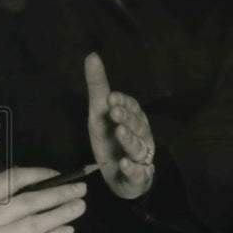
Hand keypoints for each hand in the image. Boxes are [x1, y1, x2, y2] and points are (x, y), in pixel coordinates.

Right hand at [0, 167, 86, 232]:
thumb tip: (32, 193)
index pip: (9, 180)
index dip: (36, 174)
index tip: (56, 174)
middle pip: (28, 201)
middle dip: (58, 193)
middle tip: (80, 189)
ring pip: (34, 224)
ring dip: (60, 214)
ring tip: (79, 208)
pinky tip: (66, 232)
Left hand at [85, 52, 155, 198]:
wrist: (119, 176)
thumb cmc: (110, 139)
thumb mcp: (99, 113)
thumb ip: (98, 87)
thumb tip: (92, 55)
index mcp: (133, 119)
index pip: (131, 107)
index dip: (123, 102)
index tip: (111, 98)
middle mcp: (141, 136)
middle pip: (137, 125)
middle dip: (127, 118)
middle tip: (114, 112)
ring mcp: (140, 157)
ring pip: (138, 148)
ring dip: (129, 140)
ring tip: (120, 133)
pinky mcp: (138, 177)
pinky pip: (137, 173)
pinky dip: (132, 169)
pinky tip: (124, 164)